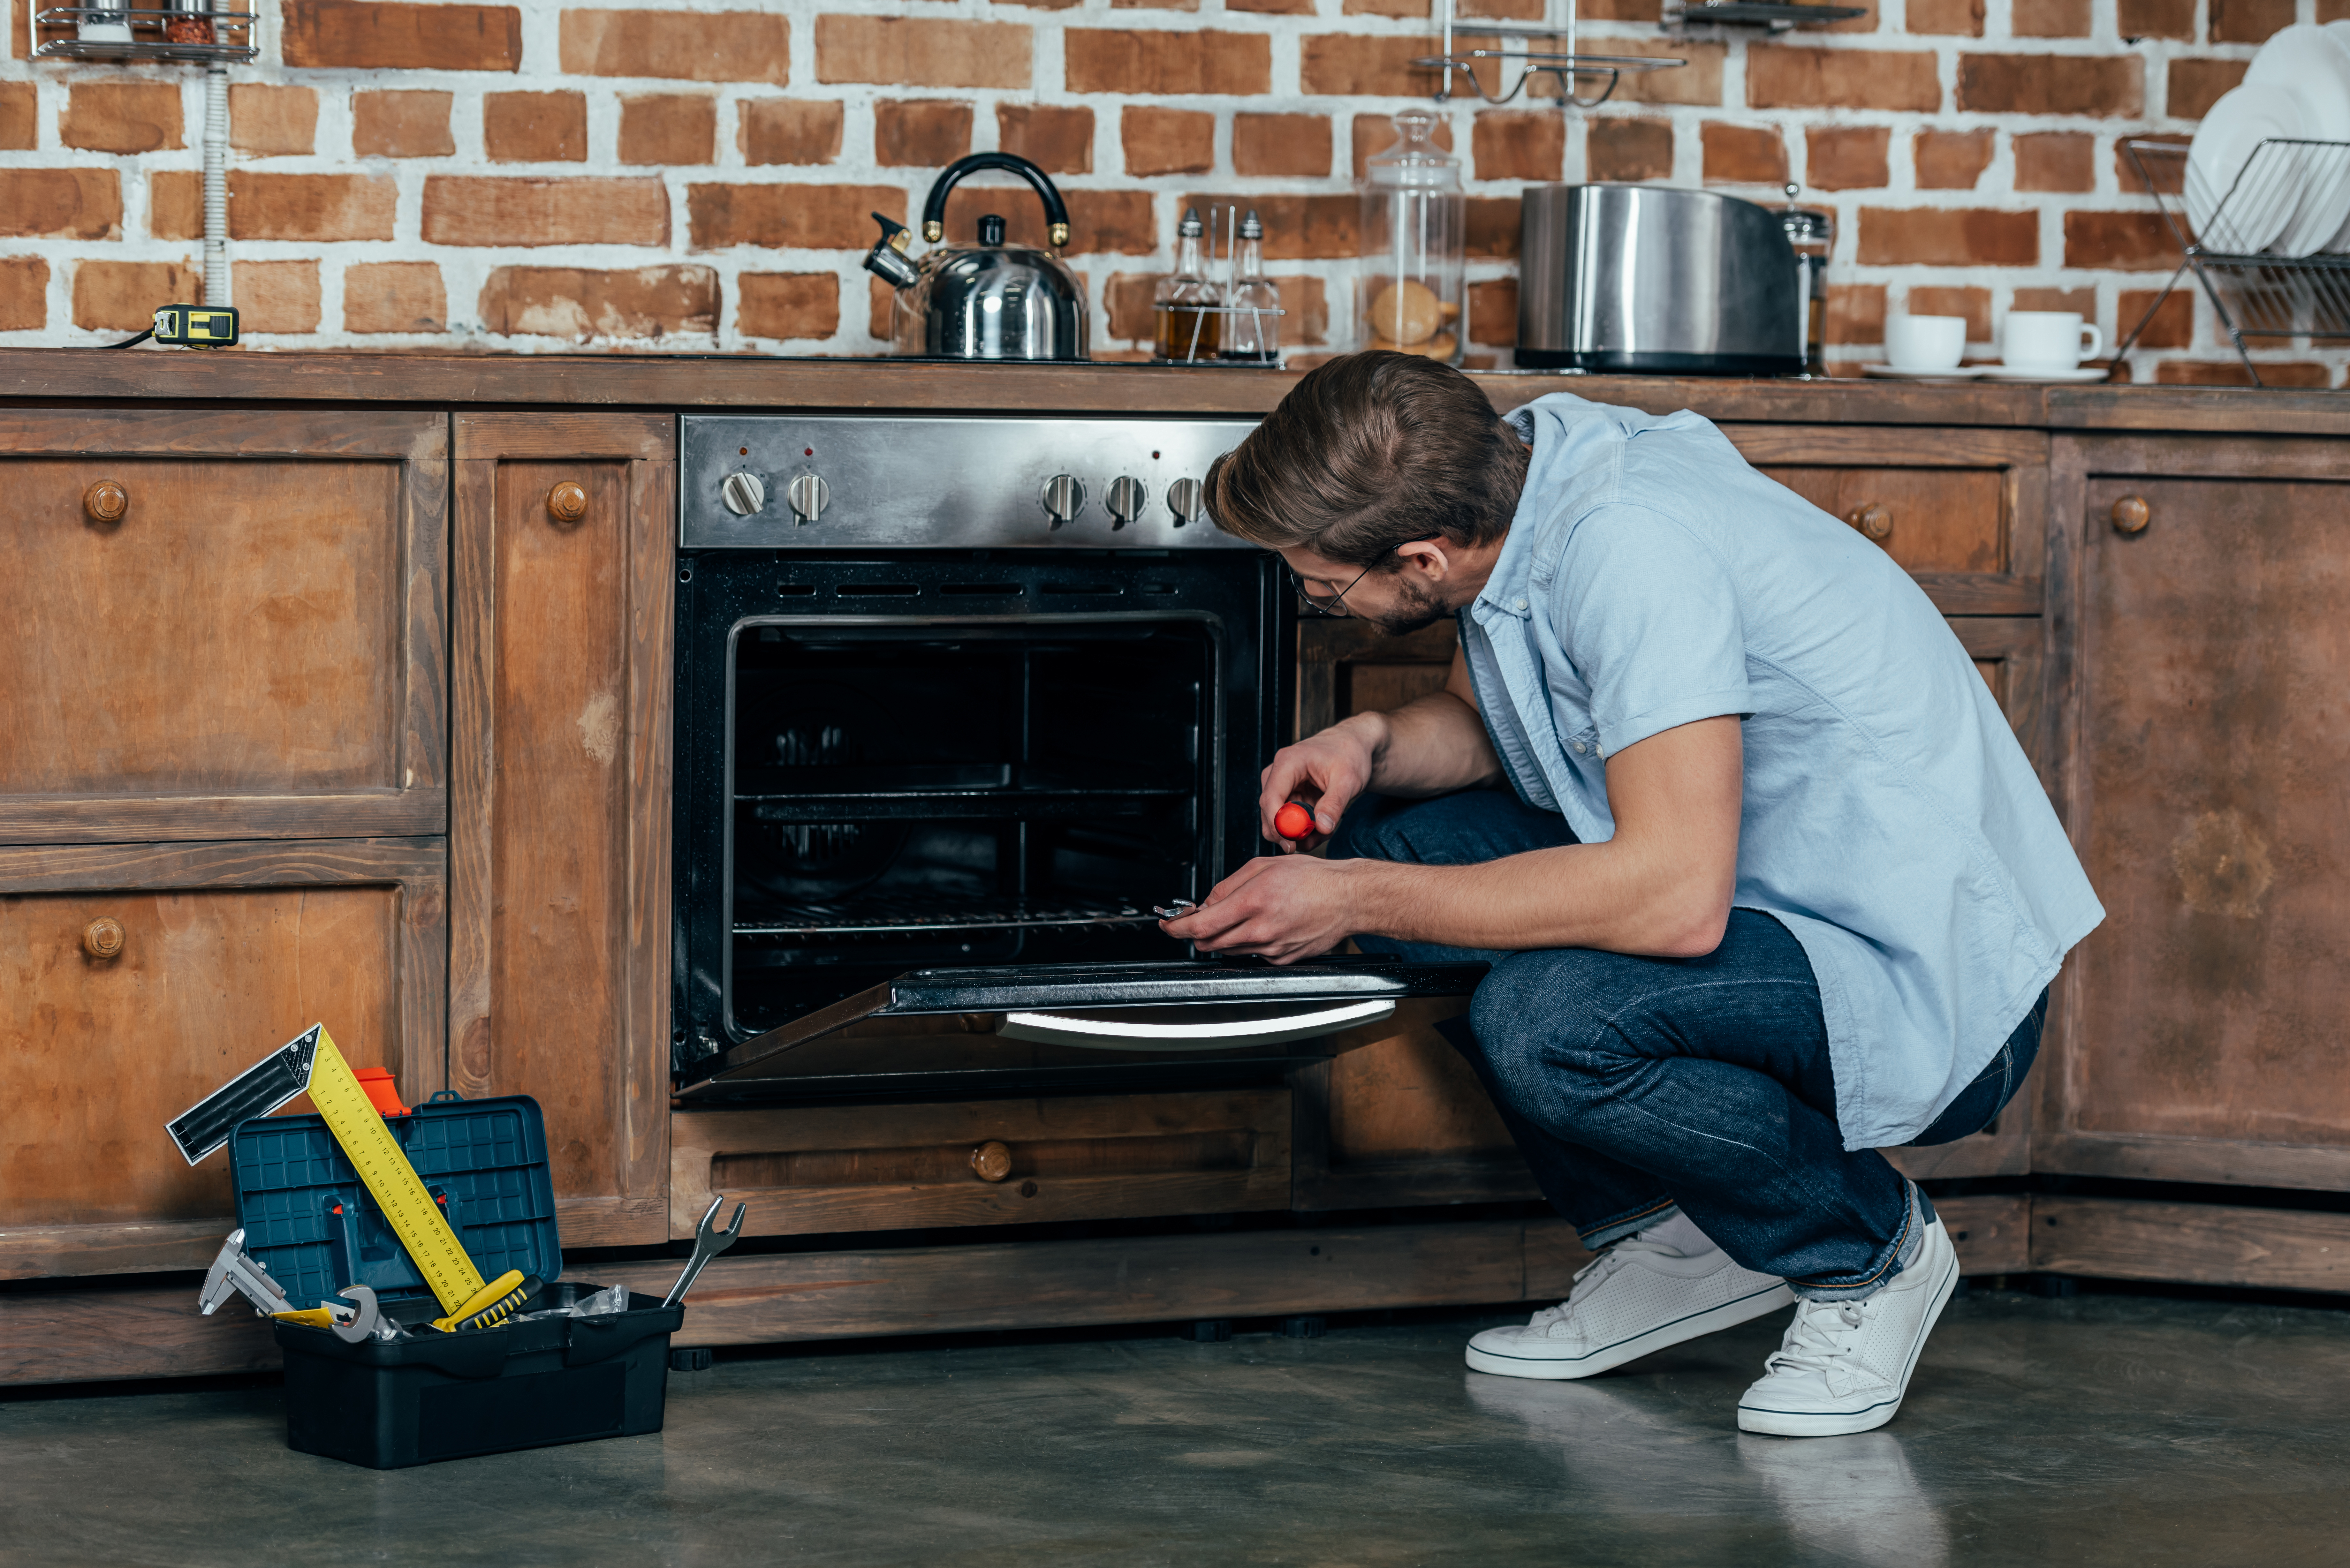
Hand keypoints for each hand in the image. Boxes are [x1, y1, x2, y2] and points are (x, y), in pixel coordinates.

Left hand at [1159, 855, 1366, 962]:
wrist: (1348, 899)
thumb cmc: (1313, 879)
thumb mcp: (1263, 866)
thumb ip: (1229, 885)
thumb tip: (1206, 901)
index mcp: (1253, 901)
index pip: (1201, 925)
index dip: (1177, 928)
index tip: (1168, 925)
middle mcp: (1261, 929)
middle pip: (1209, 943)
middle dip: (1196, 934)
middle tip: (1198, 920)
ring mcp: (1272, 947)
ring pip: (1229, 950)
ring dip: (1222, 937)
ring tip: (1239, 917)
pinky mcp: (1282, 958)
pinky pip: (1252, 954)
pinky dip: (1248, 942)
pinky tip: (1263, 925)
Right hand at [1258, 717, 1379, 853]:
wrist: (1351, 746)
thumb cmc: (1349, 755)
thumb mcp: (1347, 780)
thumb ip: (1334, 804)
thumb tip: (1321, 828)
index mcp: (1287, 762)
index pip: (1270, 798)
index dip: (1277, 824)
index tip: (1292, 843)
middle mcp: (1277, 774)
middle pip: (1269, 813)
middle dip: (1289, 833)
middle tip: (1315, 842)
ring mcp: (1280, 786)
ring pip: (1277, 821)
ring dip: (1300, 833)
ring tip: (1327, 830)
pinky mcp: (1287, 796)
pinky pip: (1288, 821)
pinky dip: (1304, 829)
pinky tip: (1323, 825)